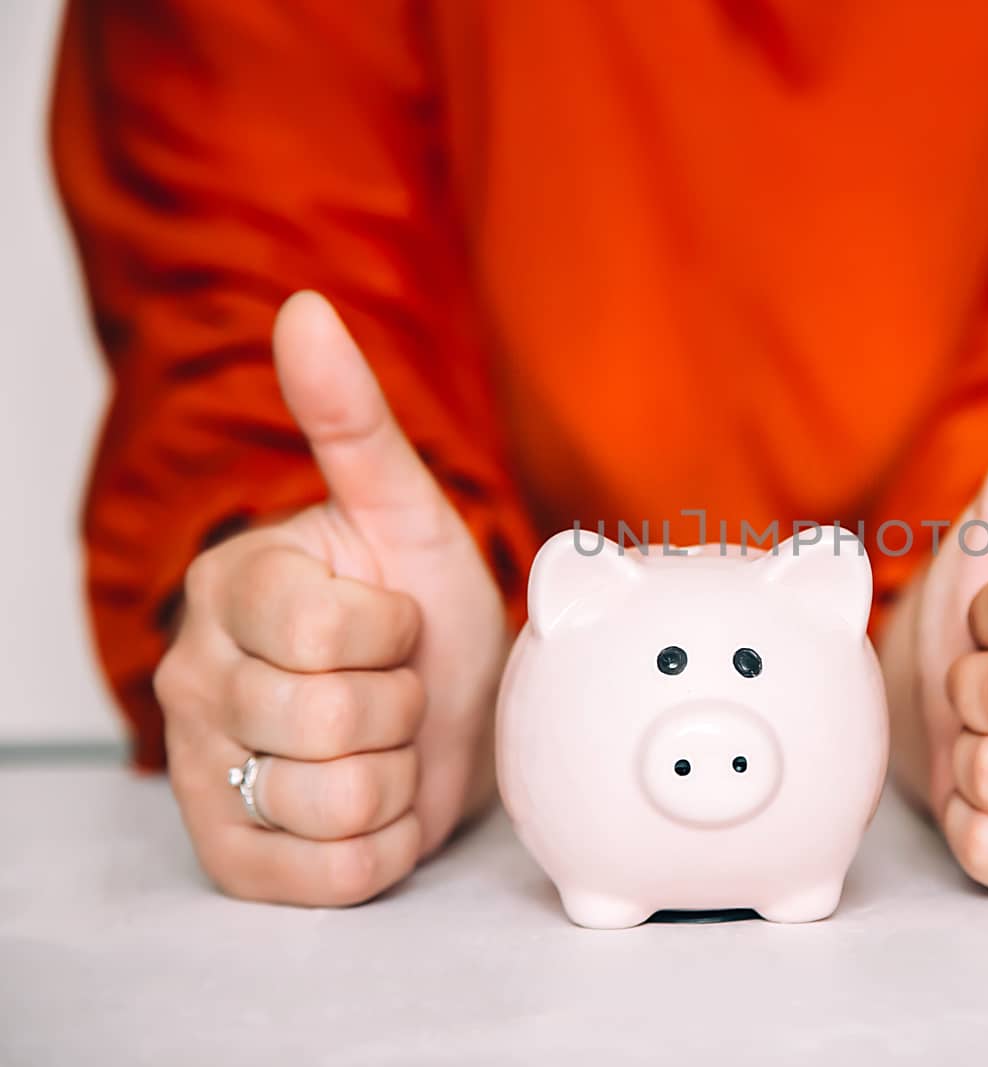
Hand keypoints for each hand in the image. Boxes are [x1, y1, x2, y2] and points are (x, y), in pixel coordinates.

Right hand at [153, 292, 507, 904]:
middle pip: (338, 724)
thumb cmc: (424, 604)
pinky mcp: (236, 858)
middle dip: (404, 708)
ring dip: (399, 776)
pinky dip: (385, 845)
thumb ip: (353, 420)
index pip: (333, 633)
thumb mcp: (405, 510)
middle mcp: (196, 679)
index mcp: (234, 586)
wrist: (447, 702)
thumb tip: (305, 309)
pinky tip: (378, 799)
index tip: (393, 623)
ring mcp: (207, 774)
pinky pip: (335, 877)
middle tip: (395, 686)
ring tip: (389, 743)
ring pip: (339, 803)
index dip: (396, 634)